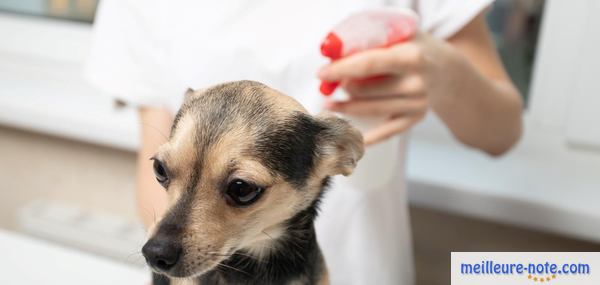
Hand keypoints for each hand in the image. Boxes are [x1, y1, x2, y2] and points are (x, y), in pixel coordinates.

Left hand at [318, 32, 449, 145]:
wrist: (445, 69)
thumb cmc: (414, 48)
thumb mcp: (399, 33)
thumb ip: (370, 40)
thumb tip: (334, 54)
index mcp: (411, 57)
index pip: (368, 64)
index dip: (341, 70)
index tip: (321, 74)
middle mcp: (416, 83)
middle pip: (366, 91)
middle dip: (342, 88)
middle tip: (328, 86)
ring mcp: (417, 104)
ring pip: (370, 110)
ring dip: (346, 108)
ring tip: (330, 105)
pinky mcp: (414, 119)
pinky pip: (385, 132)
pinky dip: (366, 137)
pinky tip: (347, 136)